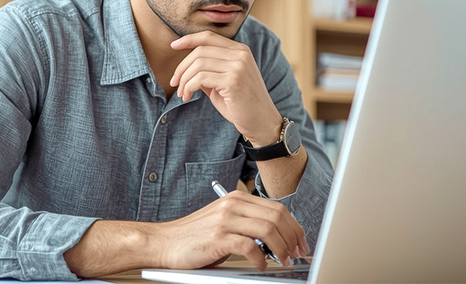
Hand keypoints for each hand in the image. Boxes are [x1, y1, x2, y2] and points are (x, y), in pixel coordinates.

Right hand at [154, 190, 309, 270]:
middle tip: (297, 254)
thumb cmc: (195, 237)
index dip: (294, 227)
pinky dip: (261, 258)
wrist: (163, 242)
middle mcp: (233, 205)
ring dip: (281, 249)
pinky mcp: (218, 237)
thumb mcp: (225, 222)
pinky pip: (250, 246)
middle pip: (277, 217)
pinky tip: (261, 266)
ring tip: (283, 261)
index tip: (301, 243)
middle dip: (293, 238)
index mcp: (237, 199)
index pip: (277, 208)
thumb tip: (279, 237)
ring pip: (268, 229)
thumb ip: (248, 223)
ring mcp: (225, 220)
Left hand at [170, 31, 282, 144]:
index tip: (173, 45)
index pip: (209, 37)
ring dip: (184, 80)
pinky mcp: (233, 81)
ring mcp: (238, 67)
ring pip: (198, 64)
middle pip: (200, 51)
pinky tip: (187, 96)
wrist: (261, 122)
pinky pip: (200, 78)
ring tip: (182, 93)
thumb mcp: (224, 81)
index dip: (188, 39)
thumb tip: (186, 66)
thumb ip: (209, 70)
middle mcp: (240, 54)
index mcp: (240, 50)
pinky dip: (189, 87)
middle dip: (182, 67)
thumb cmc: (241, 104)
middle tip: (174, 82)